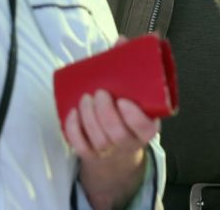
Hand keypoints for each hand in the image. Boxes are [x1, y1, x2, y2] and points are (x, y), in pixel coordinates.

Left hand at [65, 90, 159, 208]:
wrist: (116, 144)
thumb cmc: (125, 114)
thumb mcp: (138, 104)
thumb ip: (135, 91)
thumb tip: (122, 64)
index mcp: (146, 130)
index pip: (145, 129)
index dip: (133, 116)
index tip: (122, 100)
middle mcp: (129, 145)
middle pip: (118, 135)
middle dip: (106, 112)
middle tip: (100, 93)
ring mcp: (109, 153)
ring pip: (99, 141)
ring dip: (89, 116)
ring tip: (86, 98)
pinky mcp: (91, 155)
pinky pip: (81, 147)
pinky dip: (74, 129)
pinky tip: (73, 112)